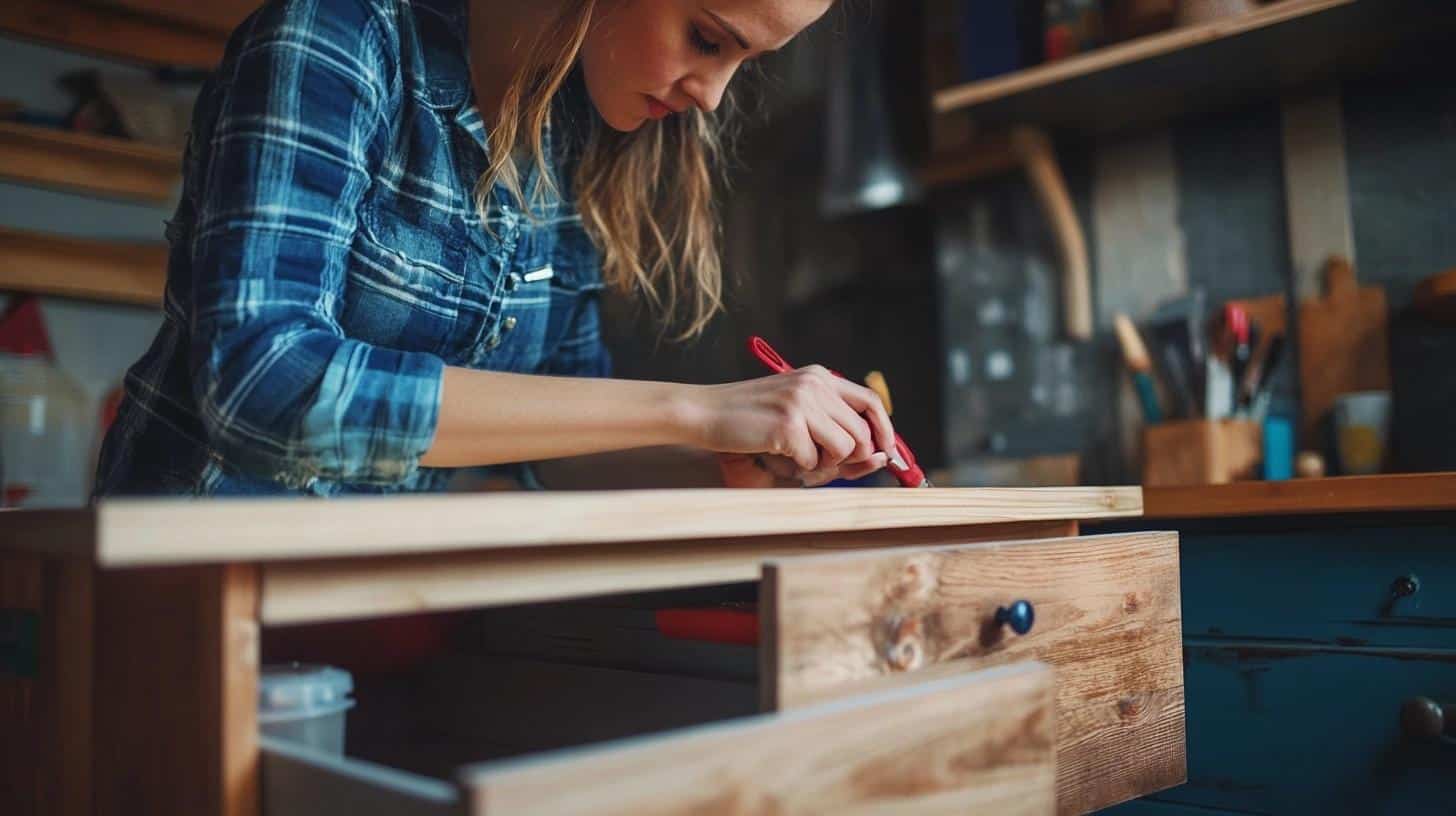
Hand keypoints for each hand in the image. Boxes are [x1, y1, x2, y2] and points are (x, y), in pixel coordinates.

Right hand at [685, 365, 898, 485]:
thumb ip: (831, 428)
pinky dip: (797, 467)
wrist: (703, 412)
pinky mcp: (788, 424)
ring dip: (823, 464)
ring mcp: (802, 403)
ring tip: (795, 457)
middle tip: (822, 465)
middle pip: (861, 432)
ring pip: (844, 449)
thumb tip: (877, 456)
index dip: (884, 431)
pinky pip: (813, 461)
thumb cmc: (747, 419)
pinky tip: (775, 453)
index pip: (870, 402)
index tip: (886, 455)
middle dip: (851, 459)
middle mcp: (815, 384)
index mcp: (818, 377)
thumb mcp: (793, 412)